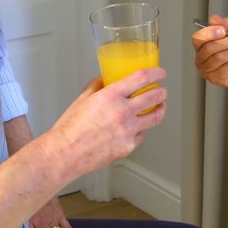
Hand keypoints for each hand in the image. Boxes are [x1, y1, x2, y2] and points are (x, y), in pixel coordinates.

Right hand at [49, 70, 167, 175]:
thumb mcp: (82, 100)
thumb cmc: (70, 129)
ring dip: (161, 110)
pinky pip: (141, 135)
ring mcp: (127, 131)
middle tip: (162, 91)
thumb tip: (105, 80)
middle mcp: (122, 112)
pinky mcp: (128, 146)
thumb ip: (96, 87)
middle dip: (162, 92)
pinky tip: (138, 127)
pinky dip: (141, 129)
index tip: (160, 73)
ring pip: (155, 117)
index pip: (141, 78)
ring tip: (160, 107)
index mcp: (110, 96)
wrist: (65, 154)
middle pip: (154, 97)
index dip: (155, 73)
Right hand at [191, 15, 227, 98]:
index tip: (223, 29)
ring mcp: (208, 71)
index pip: (198, 38)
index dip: (210, 32)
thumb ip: (226, 27)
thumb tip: (214, 18)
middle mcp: (201, 60)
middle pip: (209, 47)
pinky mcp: (217, 79)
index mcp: (202, 48)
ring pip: (220, 57)